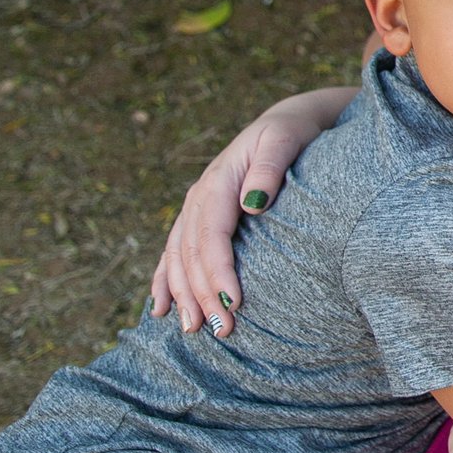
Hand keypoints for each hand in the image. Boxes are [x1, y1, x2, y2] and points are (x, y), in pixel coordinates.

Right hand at [147, 91, 342, 337]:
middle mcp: (199, 197)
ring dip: (183, 295)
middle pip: (193, 253)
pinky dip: (165, 283)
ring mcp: (194, 208)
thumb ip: (270, 168)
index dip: (219, 270)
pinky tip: (161, 310)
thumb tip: (254, 203)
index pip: (212, 234)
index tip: (234, 302)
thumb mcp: (285, 140)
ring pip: (179, 258)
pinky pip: (174, 254)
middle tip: (222, 329)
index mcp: (218, 181)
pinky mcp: (197, 218)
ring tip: (192, 329)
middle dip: (202, 293)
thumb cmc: (291, 134)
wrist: (283, 124)